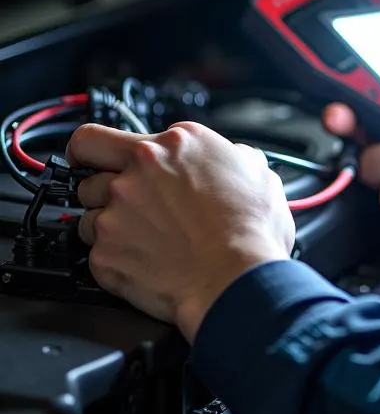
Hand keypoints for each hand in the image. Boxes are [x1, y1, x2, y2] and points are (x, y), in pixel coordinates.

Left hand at [67, 121, 294, 342]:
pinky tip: (144, 262)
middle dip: (92, 177)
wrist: (237, 278)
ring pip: (88, 212)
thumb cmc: (251, 228)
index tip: (108, 163)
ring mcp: (117, 211)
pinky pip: (95, 252)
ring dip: (107, 221)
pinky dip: (115, 257)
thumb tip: (231, 158)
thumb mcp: (258, 171)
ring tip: (141, 236)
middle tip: (106, 191)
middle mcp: (140, 170)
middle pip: (85, 167)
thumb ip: (232, 156)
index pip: (105, 135)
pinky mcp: (106, 252)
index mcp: (177, 143)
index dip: (108, 152)